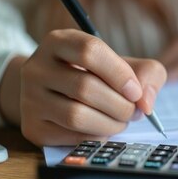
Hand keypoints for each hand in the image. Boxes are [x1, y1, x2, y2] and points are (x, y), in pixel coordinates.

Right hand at [13, 29, 165, 146]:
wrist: (58, 94)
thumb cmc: (99, 75)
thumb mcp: (125, 64)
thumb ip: (147, 73)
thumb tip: (145, 102)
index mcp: (58, 41)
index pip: (89, 51)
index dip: (119, 73)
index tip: (135, 91)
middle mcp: (36, 67)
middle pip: (85, 87)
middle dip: (120, 105)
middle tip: (134, 112)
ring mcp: (29, 98)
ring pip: (76, 116)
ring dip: (110, 124)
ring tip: (122, 121)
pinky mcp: (32, 127)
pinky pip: (71, 137)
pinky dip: (97, 136)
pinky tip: (103, 129)